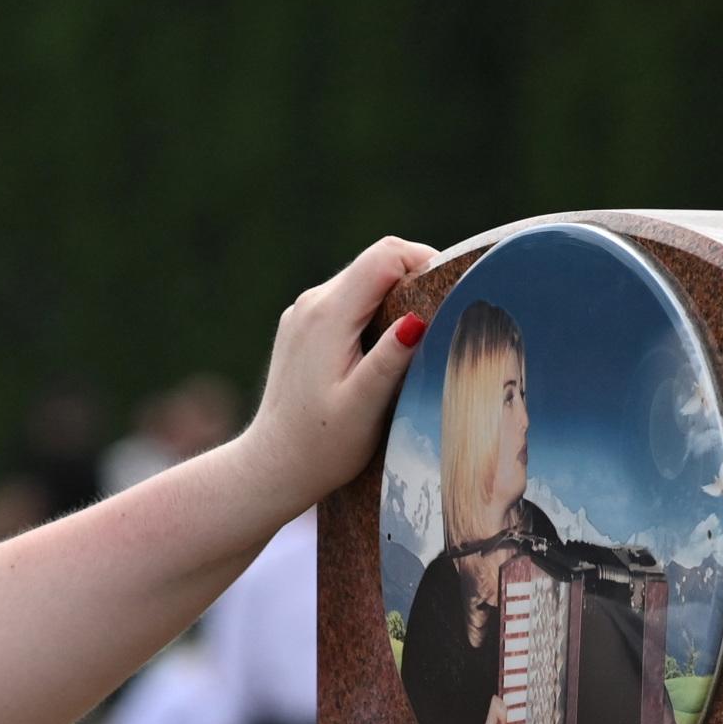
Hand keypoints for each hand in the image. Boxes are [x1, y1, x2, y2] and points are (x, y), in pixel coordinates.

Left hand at [238, 236, 440, 515]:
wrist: (272, 467)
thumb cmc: (321, 446)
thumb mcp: (363, 407)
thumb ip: (390, 360)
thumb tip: (418, 318)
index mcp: (328, 315)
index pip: (386, 256)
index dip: (425, 261)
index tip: (450, 293)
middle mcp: (311, 304)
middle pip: (375, 263)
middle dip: (414, 279)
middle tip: (441, 319)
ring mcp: (303, 314)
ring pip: (362, 281)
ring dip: (394, 298)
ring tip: (415, 340)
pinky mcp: (302, 327)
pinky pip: (346, 301)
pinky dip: (373, 313)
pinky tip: (382, 352)